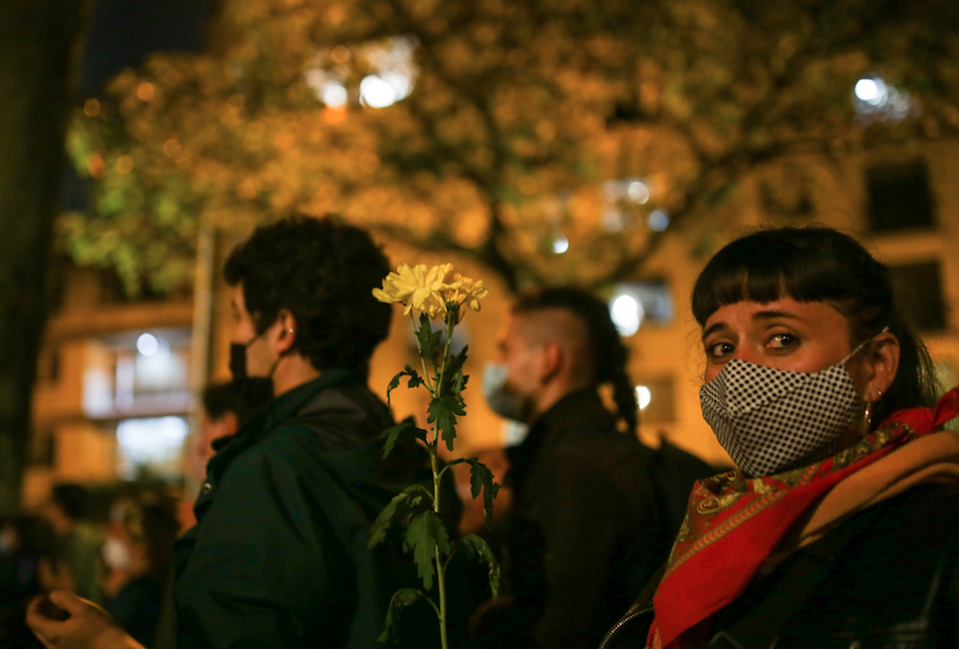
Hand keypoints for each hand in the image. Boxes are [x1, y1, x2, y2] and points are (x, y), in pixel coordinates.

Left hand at [25, 591, 142, 648]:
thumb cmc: (101, 628)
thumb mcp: (84, 608)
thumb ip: (66, 599)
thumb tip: (52, 595)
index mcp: (52, 634)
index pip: (31, 619)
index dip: (34, 605)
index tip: (44, 596)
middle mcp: (51, 646)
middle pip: (38, 628)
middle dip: (42, 613)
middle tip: (54, 601)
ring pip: (47, 635)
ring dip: (51, 621)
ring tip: (66, 610)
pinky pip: (56, 641)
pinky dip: (59, 629)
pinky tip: (74, 623)